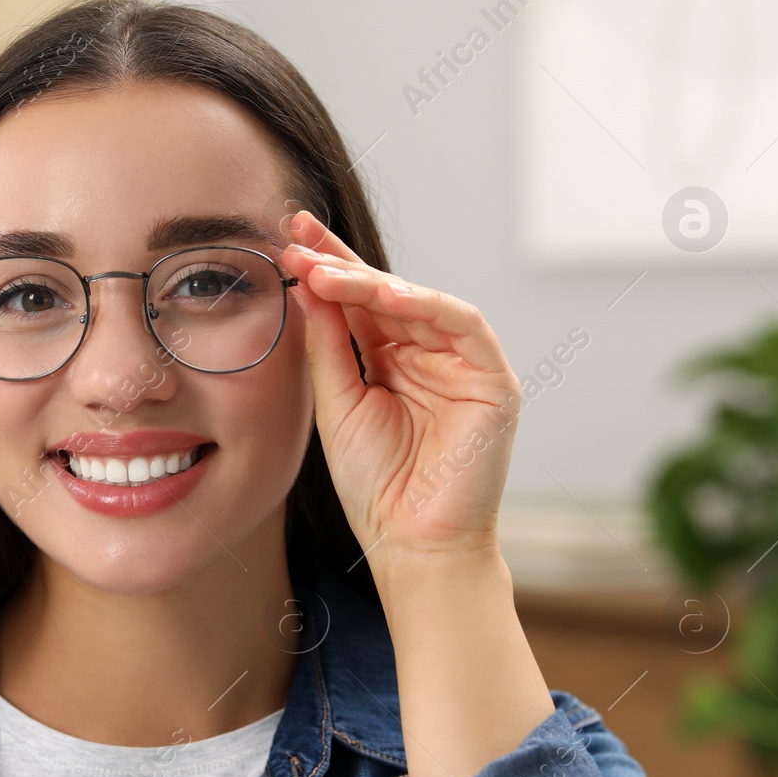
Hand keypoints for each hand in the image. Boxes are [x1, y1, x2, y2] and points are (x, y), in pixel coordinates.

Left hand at [281, 211, 521, 566]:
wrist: (411, 543)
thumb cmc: (375, 485)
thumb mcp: (338, 404)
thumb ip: (327, 346)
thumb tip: (306, 284)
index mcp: (390, 361)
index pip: (356, 303)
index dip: (325, 270)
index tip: (284, 241)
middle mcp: (428, 355)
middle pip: (385, 291)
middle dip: (341, 260)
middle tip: (298, 233)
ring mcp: (462, 365)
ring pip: (419, 301)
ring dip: (370, 280)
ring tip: (321, 270)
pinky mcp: (493, 380)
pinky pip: (461, 324)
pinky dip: (422, 303)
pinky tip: (381, 293)